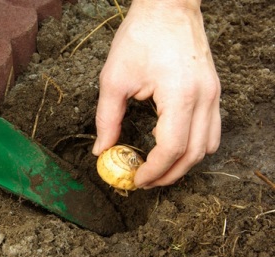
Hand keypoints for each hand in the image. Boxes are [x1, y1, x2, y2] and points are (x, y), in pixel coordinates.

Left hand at [92, 0, 220, 187]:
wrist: (167, 7)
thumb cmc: (140, 36)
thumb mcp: (115, 79)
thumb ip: (107, 119)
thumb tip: (102, 149)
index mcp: (180, 95)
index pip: (171, 149)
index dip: (153, 171)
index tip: (136, 180)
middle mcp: (204, 98)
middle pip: (193, 154)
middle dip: (169, 175)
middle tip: (146, 181)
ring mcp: (213, 94)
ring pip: (206, 146)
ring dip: (183, 163)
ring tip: (158, 168)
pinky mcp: (213, 90)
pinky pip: (211, 130)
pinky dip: (194, 146)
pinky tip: (173, 145)